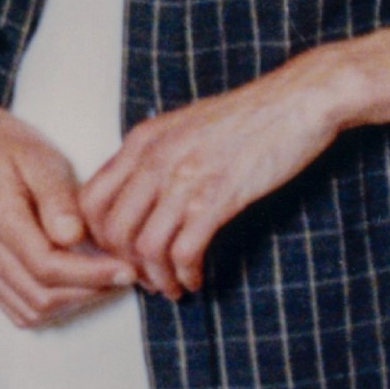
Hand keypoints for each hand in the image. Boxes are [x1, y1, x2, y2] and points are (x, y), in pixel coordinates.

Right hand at [0, 83, 135, 327]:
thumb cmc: (6, 146)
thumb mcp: (39, 157)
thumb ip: (57, 198)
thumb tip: (74, 237)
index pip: (48, 267)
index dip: (92, 274)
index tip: (126, 268)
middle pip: (42, 296)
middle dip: (90, 292)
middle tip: (125, 274)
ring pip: (31, 309)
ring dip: (74, 302)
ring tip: (107, 279)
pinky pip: (17, 309)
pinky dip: (51, 306)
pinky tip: (77, 285)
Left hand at [78, 54, 351, 299]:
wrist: (298, 101)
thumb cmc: (249, 115)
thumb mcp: (186, 124)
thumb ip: (156, 154)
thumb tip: (138, 195)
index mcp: (143, 140)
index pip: (91, 199)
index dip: (98, 238)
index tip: (120, 253)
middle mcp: (155, 159)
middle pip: (113, 231)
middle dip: (125, 265)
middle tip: (146, 278)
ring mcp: (185, 178)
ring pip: (145, 248)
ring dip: (156, 278)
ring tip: (170, 287)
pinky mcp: (218, 198)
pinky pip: (184, 252)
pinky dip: (185, 275)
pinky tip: (196, 279)